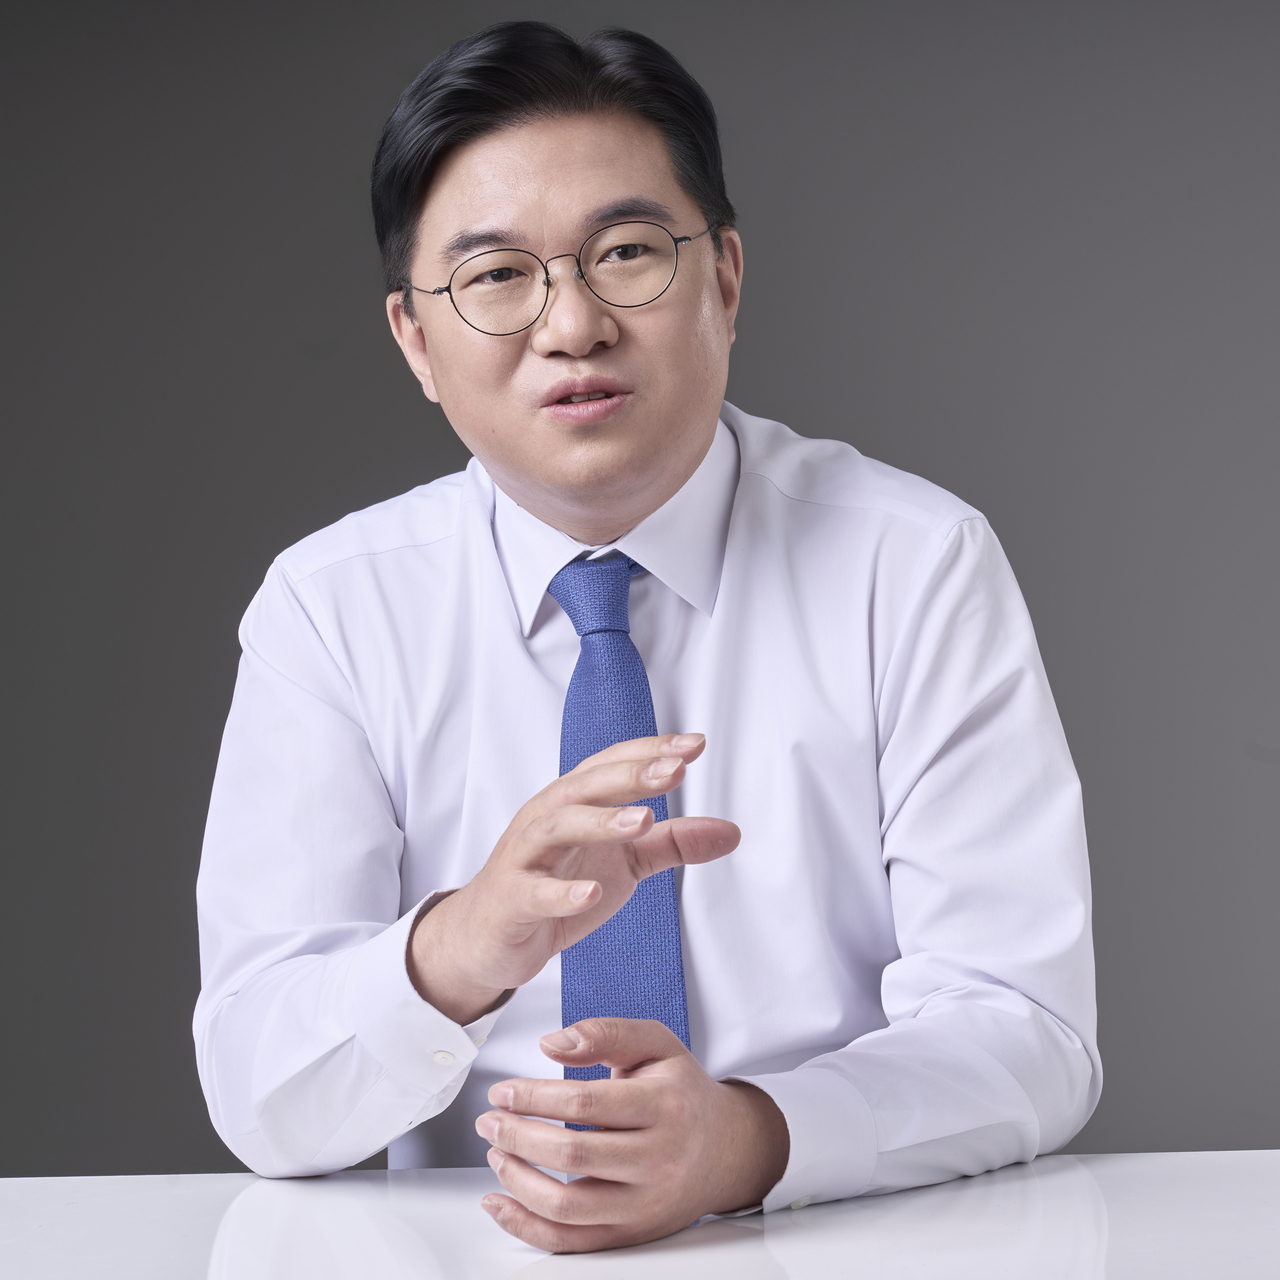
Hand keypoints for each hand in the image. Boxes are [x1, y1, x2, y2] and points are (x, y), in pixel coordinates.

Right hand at [407, 734, 739, 1023]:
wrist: (489, 937)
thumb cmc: (554, 884)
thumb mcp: (624, 864)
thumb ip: (672, 844)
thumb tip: (730, 832)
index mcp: (575, 802)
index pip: (612, 765)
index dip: (650, 751)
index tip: (694, 745)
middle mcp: (547, 818)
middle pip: (586, 785)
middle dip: (631, 775)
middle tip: (675, 771)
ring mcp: (525, 857)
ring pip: (558, 826)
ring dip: (601, 821)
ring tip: (642, 821)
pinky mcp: (512, 900)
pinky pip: (535, 892)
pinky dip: (563, 892)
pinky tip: (592, 893)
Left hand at [474, 1018, 790, 1252]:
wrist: (727, 1148)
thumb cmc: (682, 1090)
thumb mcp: (655, 1044)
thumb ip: (604, 1034)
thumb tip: (550, 1044)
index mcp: (665, 1105)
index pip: (585, 1103)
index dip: (534, 1097)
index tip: (502, 1091)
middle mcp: (659, 1158)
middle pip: (573, 1154)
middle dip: (517, 1136)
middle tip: (489, 1121)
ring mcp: (647, 1202)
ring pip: (569, 1206)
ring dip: (519, 1181)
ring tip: (496, 1155)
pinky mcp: (634, 1232)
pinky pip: (573, 1243)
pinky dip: (528, 1227)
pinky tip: (501, 1203)